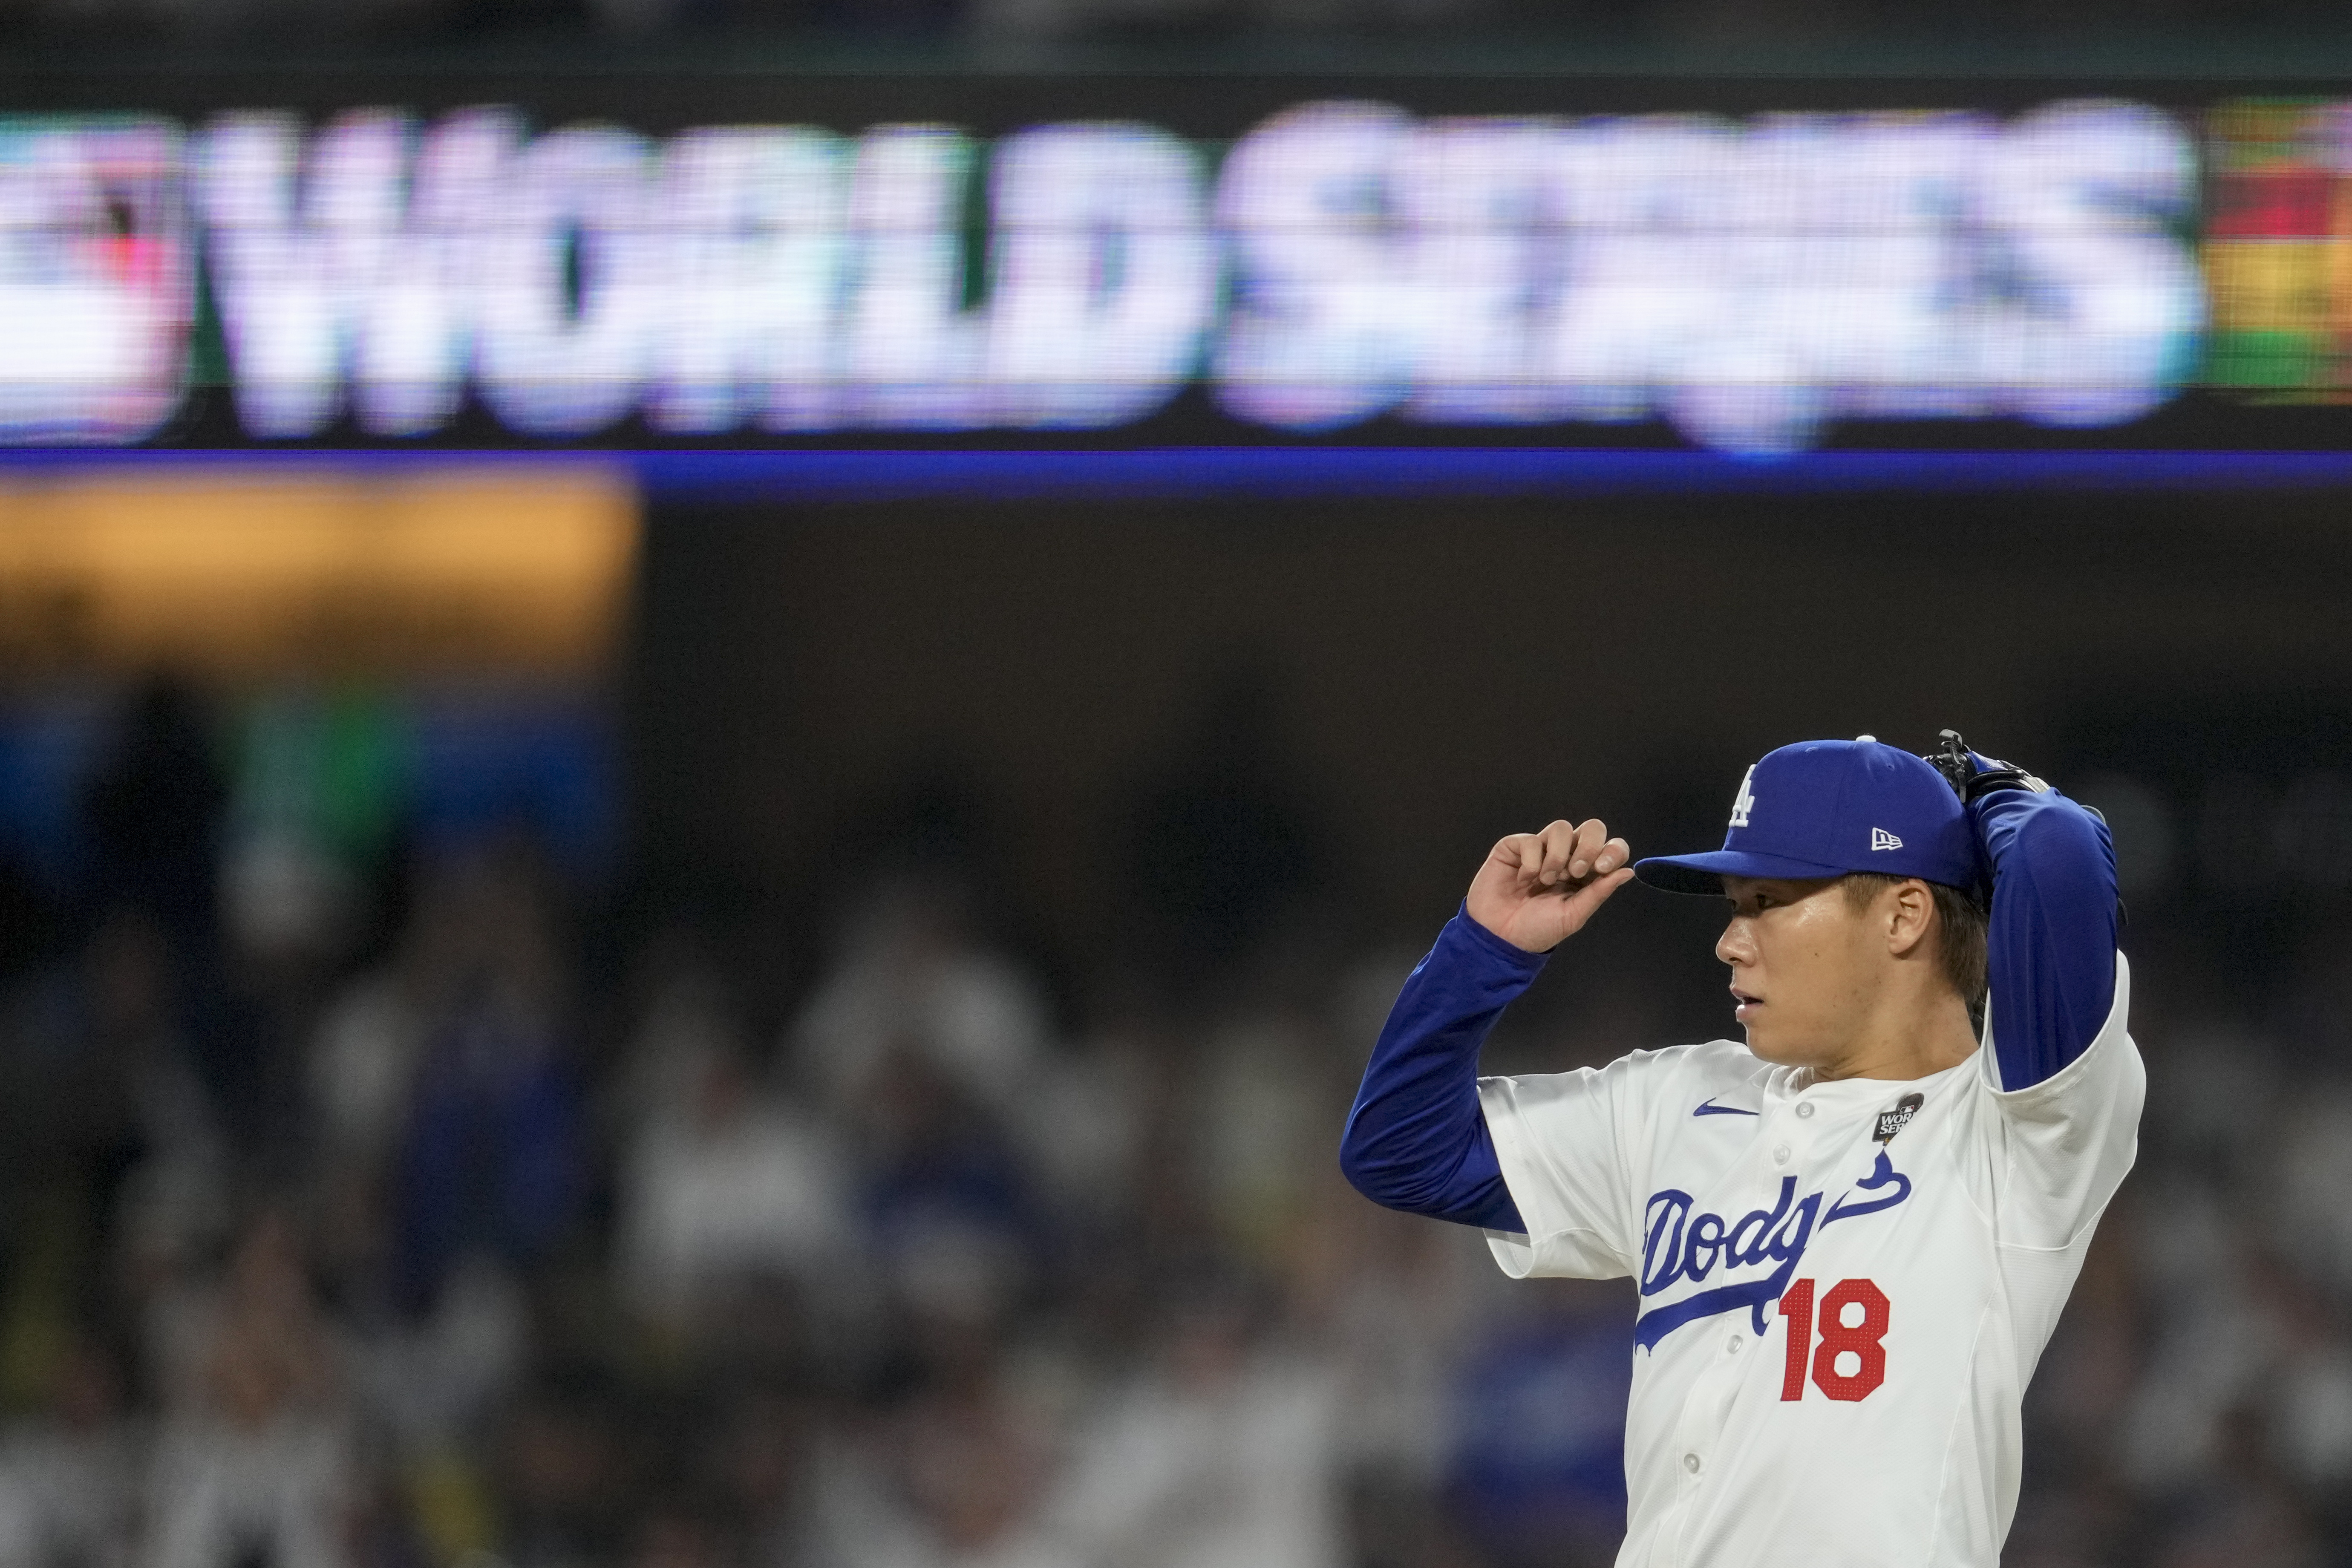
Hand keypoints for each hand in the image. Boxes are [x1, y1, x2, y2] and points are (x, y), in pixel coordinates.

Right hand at [1465, 818, 1634, 953]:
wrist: (1500, 937)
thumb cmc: (1537, 929)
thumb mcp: (1574, 915)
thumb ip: (1599, 892)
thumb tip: (1628, 872)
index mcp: (1586, 873)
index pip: (1610, 848)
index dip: (1612, 851)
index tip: (1602, 868)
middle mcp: (1566, 856)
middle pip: (1591, 828)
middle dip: (1587, 846)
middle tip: (1576, 871)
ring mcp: (1540, 849)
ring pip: (1560, 828)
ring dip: (1556, 856)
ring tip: (1545, 880)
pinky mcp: (1515, 847)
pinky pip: (1530, 839)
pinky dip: (1530, 861)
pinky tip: (1523, 879)